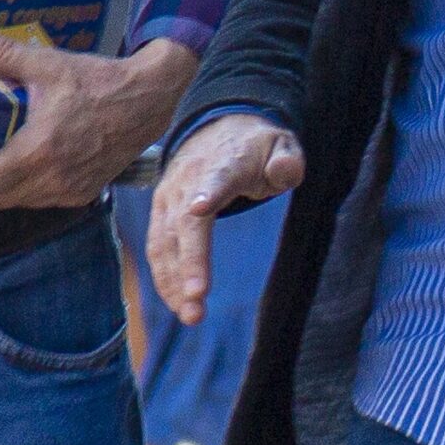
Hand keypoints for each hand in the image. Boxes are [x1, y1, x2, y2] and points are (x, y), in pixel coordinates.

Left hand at [0, 37, 198, 208]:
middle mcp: (52, 178)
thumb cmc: (98, 82)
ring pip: (19, 202)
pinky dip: (27, 189)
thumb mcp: (47, 64)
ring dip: (0, 188)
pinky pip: (42, 200)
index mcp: (37, 150)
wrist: (148, 101)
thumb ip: (1, 54)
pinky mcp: (84, 193)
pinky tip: (24, 165)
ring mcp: (70, 190)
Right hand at [149, 114, 304, 323]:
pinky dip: (165, 277)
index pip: (215, 179)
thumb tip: (284, 172)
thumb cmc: (254, 147)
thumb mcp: (281, 146)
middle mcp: (188, 182)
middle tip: (197, 301)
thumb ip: (286, 161)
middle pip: (184, 224)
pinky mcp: (161, 212)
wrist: (216, 128)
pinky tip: (177, 304)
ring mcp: (170, 197)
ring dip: (173, 280)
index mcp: (223, 164)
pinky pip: (158, 248)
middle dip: (189, 262)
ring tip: (190, 316)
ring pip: (165, 242)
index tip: (199, 209)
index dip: (207, 194)